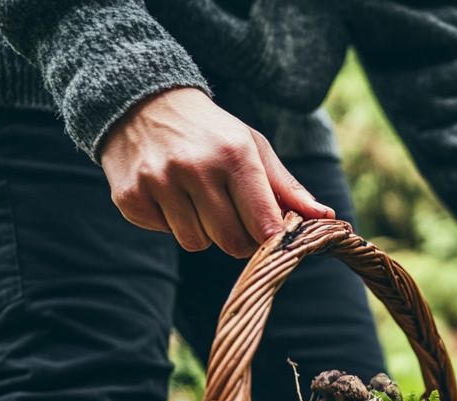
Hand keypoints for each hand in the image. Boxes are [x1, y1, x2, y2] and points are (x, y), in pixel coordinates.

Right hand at [99, 88, 333, 257]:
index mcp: (234, 155)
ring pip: (196, 243)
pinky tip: (167, 194)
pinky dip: (170, 222)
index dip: (270, 238)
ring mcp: (159, 183)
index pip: (265, 226)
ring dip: (202, 231)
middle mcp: (195, 168)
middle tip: (231, 215)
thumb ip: (288, 187)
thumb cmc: (210, 131)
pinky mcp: (130, 196)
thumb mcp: (251, 147)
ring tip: (195, 198)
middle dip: (238, 239)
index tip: (269, 232)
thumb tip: (326, 217)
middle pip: (232, 243)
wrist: (139, 101)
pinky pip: (165, 234)